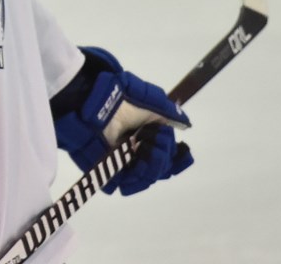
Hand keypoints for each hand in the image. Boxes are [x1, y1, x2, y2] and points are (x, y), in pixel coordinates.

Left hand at [52, 47, 193, 195]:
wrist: (95, 99)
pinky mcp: (106, 167)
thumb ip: (169, 113)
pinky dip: (134, 179)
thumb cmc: (121, 97)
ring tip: (146, 150)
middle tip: (155, 139)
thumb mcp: (150, 99)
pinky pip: (124, 184)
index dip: (178, 159)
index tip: (182, 152)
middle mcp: (137, 150)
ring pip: (145, 178)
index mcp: (148, 135)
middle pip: (160, 170)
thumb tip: (186, 124)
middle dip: (163, 158)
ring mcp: (122, 160)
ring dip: (152, 168)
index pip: (169, 157)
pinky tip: (137, 164)